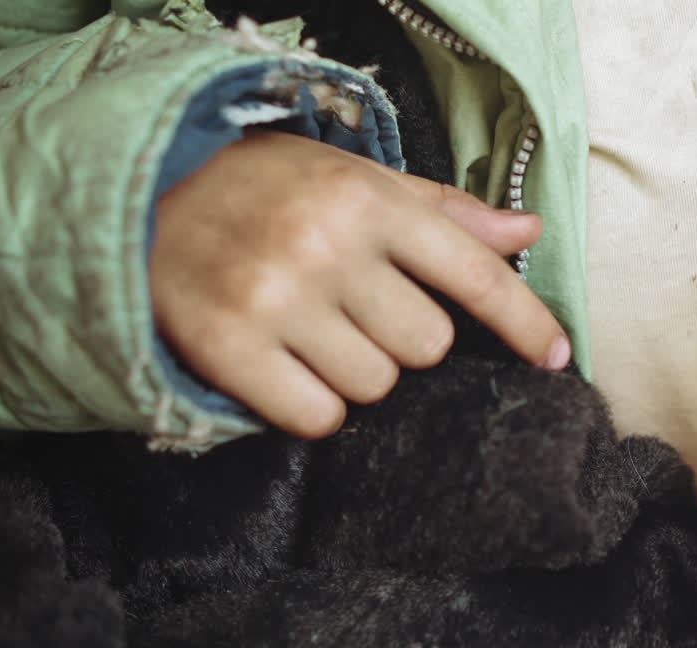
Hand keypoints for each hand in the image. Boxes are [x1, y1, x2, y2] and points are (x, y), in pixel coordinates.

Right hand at [152, 130, 568, 437]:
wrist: (138, 195)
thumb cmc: (266, 189)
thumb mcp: (355, 180)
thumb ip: (444, 214)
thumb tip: (528, 233)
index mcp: (369, 200)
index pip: (475, 275)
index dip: (527, 323)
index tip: (558, 358)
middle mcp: (327, 246)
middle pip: (427, 347)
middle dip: (401, 338)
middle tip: (352, 308)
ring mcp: (275, 297)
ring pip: (375, 386)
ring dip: (354, 372)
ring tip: (309, 330)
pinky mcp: (226, 347)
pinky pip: (318, 418)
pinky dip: (311, 407)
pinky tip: (284, 369)